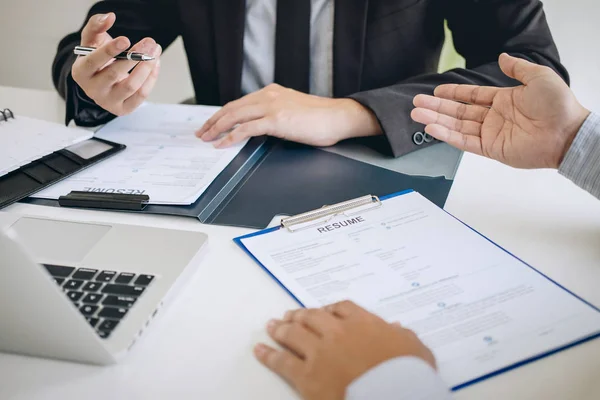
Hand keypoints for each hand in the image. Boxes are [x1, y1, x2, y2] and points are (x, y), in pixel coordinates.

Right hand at [71, 13, 161, 115]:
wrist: (101, 81)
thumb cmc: (97, 59)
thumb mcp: (92, 40)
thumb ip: (96, 25)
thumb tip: (109, 17)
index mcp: (80, 72)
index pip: (94, 61)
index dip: (110, 50)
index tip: (126, 39)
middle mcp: (92, 90)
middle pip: (115, 73)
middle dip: (136, 56)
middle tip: (150, 42)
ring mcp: (108, 102)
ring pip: (132, 86)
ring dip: (147, 67)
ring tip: (155, 51)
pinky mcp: (124, 109)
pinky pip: (142, 95)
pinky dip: (151, 78)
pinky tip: (155, 64)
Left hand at [196, 84, 381, 147]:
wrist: (339, 117)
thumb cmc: (322, 118)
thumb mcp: (293, 111)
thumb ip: (276, 115)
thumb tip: (262, 128)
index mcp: (272, 92)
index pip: (240, 103)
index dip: (223, 114)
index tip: (212, 124)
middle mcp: (269, 95)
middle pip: (232, 108)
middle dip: (214, 121)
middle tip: (201, 132)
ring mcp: (272, 106)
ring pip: (235, 116)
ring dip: (217, 128)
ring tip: (206, 138)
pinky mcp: (276, 120)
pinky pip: (246, 129)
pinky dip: (231, 137)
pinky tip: (222, 144)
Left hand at [254, 300, 435, 399]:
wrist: (393, 394)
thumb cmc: (408, 373)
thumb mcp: (414, 349)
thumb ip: (401, 335)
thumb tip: (396, 328)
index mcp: (363, 323)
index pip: (341, 308)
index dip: (330, 309)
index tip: (324, 311)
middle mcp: (337, 333)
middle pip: (313, 318)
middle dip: (301, 316)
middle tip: (291, 315)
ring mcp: (320, 353)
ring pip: (294, 334)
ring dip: (282, 329)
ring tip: (273, 326)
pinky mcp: (307, 376)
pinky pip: (282, 362)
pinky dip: (268, 355)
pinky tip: (260, 350)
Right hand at [411, 53, 590, 168]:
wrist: (567, 132)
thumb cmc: (558, 105)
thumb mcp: (538, 77)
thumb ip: (517, 68)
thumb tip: (502, 57)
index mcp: (504, 100)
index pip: (472, 96)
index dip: (454, 92)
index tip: (437, 89)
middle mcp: (494, 117)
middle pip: (458, 111)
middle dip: (437, 106)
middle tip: (417, 102)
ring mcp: (491, 134)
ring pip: (457, 126)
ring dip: (436, 119)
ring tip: (417, 113)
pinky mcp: (490, 149)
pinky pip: (464, 141)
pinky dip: (447, 135)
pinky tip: (432, 127)